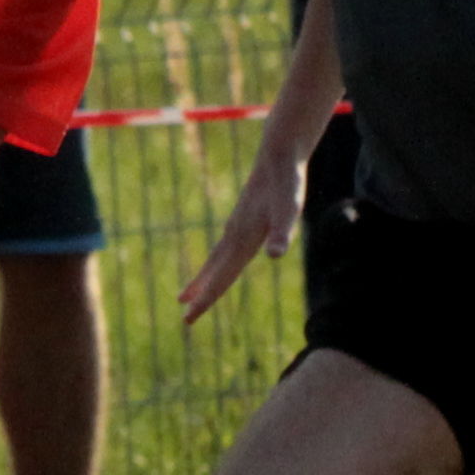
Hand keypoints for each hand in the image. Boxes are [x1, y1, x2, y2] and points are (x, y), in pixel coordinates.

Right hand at [180, 154, 307, 323]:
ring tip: (184, 295)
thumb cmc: (286, 183)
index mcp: (243, 240)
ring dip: (202, 280)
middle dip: (201, 296)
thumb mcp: (289, 209)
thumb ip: (281, 232)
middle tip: (186, 319)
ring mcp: (235, 227)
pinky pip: (222, 249)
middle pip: (214, 272)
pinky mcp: (241, 219)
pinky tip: (215, 263)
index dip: (206, 299)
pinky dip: (214, 263)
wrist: (277, 154)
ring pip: (215, 260)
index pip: (221, 277)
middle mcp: (234, 236)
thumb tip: (275, 255)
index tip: (188, 318)